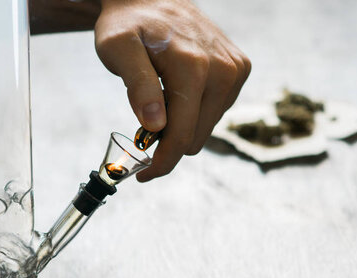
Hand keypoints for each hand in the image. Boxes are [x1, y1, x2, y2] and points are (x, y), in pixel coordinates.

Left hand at [95, 0, 250, 180]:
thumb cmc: (128, 24)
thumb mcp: (117, 50)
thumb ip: (138, 86)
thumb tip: (156, 125)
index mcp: (193, 66)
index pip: (181, 135)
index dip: (161, 163)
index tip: (143, 175)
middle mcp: (223, 69)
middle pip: (196, 137)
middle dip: (168, 143)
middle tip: (143, 132)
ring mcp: (235, 69)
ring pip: (207, 127)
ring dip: (181, 125)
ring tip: (160, 101)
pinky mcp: (239, 69)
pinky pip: (216, 110)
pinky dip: (195, 111)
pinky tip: (178, 91)